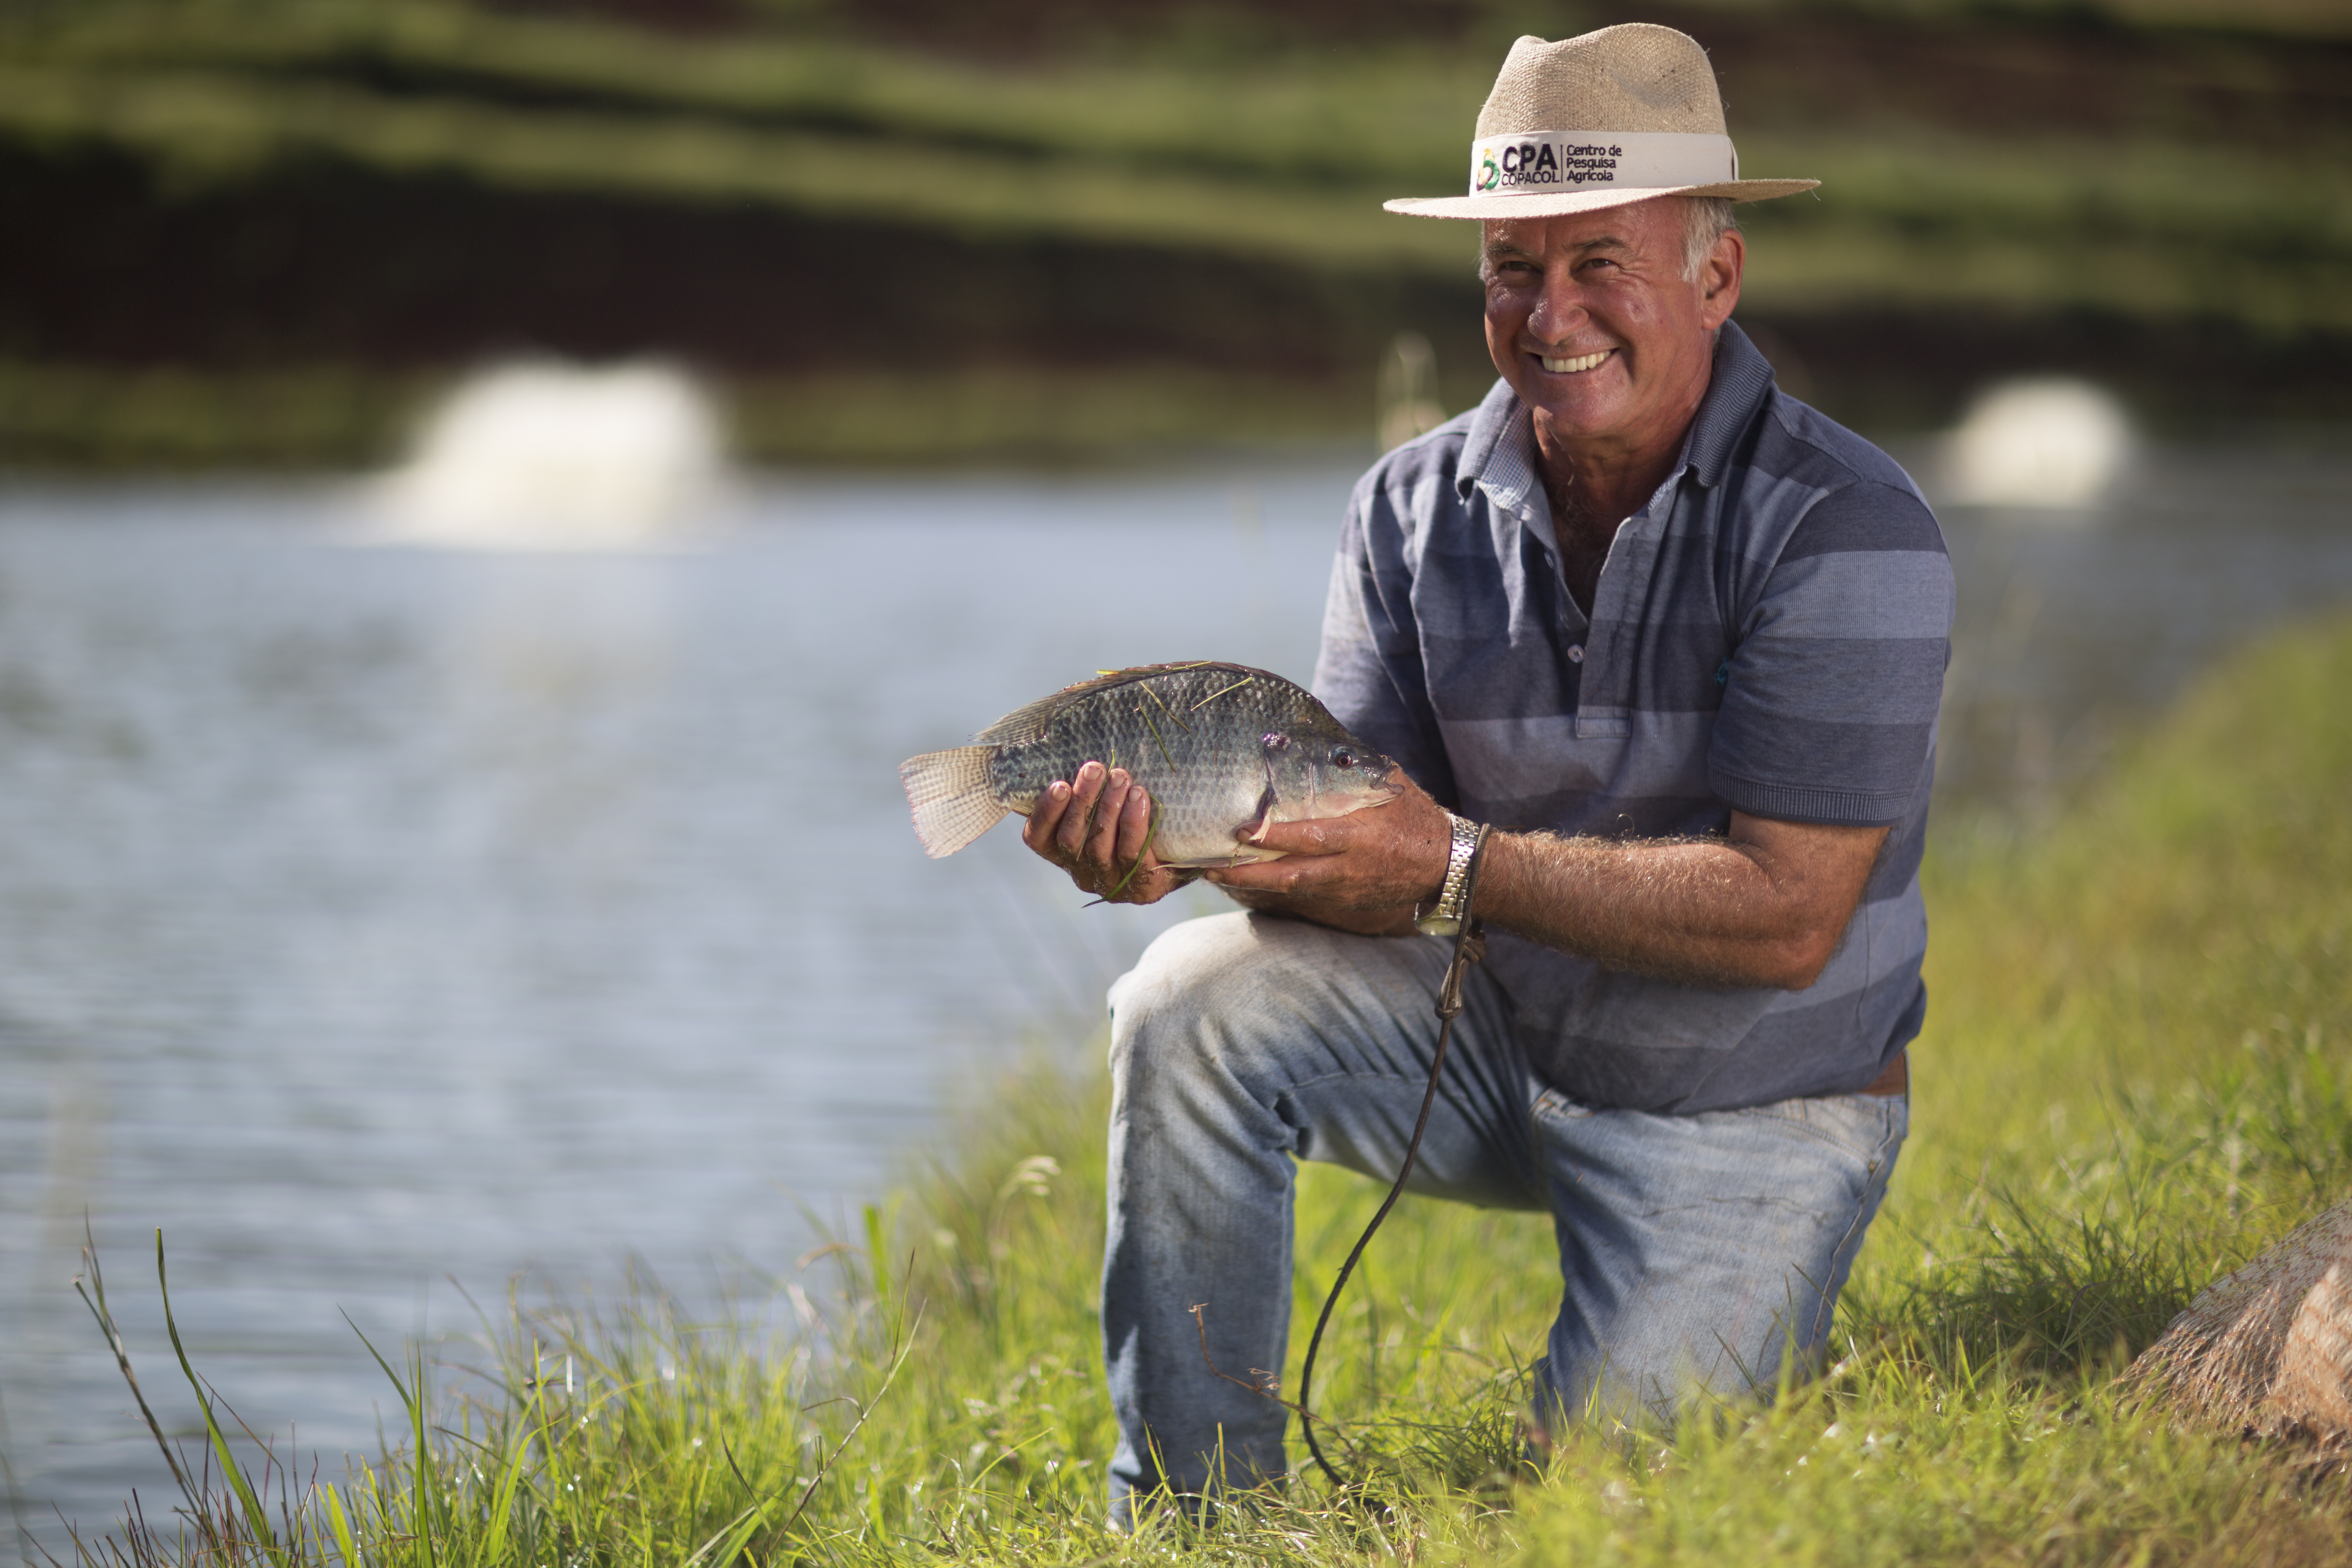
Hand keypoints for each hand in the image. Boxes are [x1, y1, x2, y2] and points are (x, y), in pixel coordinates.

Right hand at [1021, 761, 1183, 905]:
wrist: (1180, 853)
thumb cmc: (1131, 820)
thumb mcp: (1102, 806)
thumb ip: (1085, 792)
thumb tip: (1071, 757)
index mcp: (1063, 853)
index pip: (1039, 838)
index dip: (1045, 813)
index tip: (1059, 785)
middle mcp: (1081, 873)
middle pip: (1071, 840)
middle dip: (1082, 801)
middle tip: (1095, 769)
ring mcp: (1110, 882)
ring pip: (1099, 847)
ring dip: (1108, 807)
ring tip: (1120, 777)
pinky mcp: (1140, 887)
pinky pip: (1132, 854)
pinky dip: (1134, 822)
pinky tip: (1139, 796)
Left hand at [1203, 773, 1454, 928]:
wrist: (1447, 865)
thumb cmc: (1414, 816)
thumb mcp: (1387, 784)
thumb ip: (1351, 768)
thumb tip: (1314, 740)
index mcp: (1360, 834)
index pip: (1311, 837)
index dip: (1274, 837)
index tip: (1242, 829)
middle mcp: (1348, 866)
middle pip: (1289, 875)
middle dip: (1248, 872)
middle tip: (1209, 863)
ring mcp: (1344, 888)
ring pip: (1289, 889)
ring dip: (1251, 883)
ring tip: (1214, 872)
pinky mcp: (1343, 901)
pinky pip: (1301, 895)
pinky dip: (1271, 888)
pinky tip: (1245, 878)